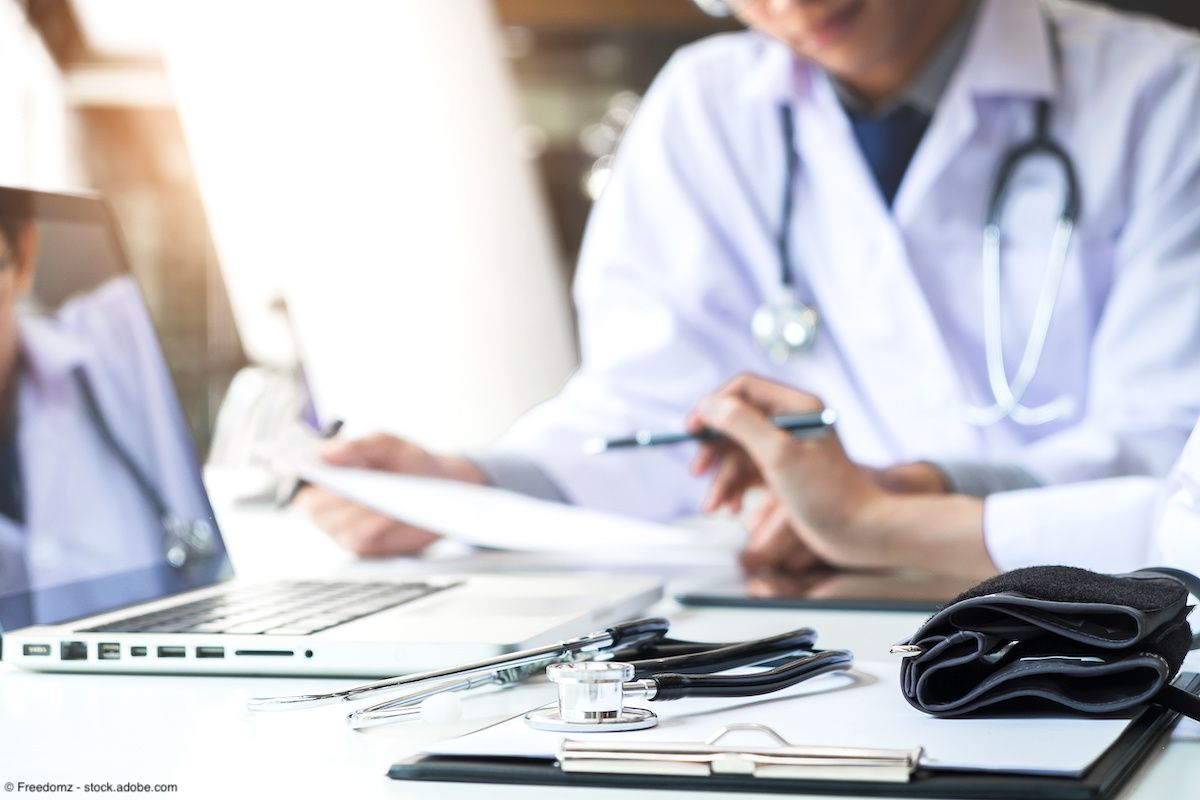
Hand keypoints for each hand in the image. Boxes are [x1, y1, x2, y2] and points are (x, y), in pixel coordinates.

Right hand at [293, 433, 486, 556]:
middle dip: (334, 496)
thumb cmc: (411, 464)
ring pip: (337, 526)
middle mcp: (332, 505)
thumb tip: (326, 452)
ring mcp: (347, 528)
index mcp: (331, 474)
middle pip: (317, 507)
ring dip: (356, 512)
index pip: (305, 476)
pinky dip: (373, 526)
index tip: (313, 466)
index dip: (305, 473)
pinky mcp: (366, 547)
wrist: (446, 489)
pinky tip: (388, 513)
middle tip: (353, 483)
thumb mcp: (390, 446)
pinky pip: (360, 540)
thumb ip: (360, 446)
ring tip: (379, 498)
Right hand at [689, 376, 884, 567]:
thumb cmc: (828, 494)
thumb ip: (741, 424)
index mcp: (797, 406)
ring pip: (740, 452)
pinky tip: (731, 508)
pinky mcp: (787, 472)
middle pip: (737, 421)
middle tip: (699, 470)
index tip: (692, 429)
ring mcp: (789, 447)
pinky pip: (750, 472)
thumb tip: (708, 405)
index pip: (744, 389)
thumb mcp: (778, 454)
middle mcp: (792, 421)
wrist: (861, 532)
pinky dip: (737, 489)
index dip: (714, 406)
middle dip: (715, 448)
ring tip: (714, 506)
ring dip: (723, 478)